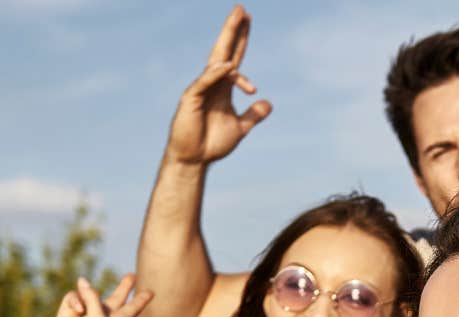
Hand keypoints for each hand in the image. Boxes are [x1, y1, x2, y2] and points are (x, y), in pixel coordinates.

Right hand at [37, 274, 151, 316]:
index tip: (152, 292)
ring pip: (89, 293)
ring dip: (87, 294)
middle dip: (124, 287)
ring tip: (83, 308)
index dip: (141, 300)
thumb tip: (82, 281)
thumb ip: (93, 297)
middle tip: (132, 275)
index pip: (132, 309)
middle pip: (116, 298)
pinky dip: (75, 300)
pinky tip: (76, 310)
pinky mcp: (68, 313)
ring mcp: (85, 315)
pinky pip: (73, 297)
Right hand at [164, 5, 271, 167]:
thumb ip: (253, 115)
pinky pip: (205, 82)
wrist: (194, 160)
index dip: (241, 39)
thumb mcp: (240, 128)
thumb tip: (268, 103)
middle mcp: (211, 83)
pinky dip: (216, 74)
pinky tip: (229, 65)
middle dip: (232, 30)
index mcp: (222, 87)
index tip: (248, 20)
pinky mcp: (191, 99)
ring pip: (215, 63)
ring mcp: (200, 89)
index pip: (234, 57)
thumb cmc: (212, 144)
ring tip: (239, 23)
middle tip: (241, 8)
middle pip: (223, 51)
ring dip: (228, 44)